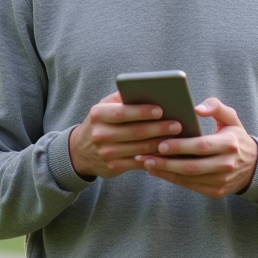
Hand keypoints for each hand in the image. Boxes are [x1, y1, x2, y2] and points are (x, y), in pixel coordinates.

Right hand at [68, 91, 183, 179]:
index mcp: (98, 114)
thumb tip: (150, 90)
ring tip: (177, 138)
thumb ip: (123, 98)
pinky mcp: (113, 167)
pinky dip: (154, 157)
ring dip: (160, 143)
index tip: (161, 110)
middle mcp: (100, 134)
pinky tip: (167, 152)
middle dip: (158, 128)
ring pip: (139, 149)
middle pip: (135, 132)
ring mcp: (106, 153)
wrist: (81, 150)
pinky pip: (139, 162)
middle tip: (177, 125)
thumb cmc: (102, 122)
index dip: (142, 112)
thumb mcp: (105, 107)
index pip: (122, 112)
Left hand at [139, 98, 257, 197]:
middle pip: (192, 166)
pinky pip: (190, 186)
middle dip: (167, 162)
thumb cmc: (235, 137)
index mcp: (229, 144)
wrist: (254, 166)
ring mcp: (221, 181)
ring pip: (189, 178)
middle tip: (145, 156)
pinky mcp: (216, 192)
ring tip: (147, 164)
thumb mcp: (231, 118)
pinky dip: (173, 179)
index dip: (180, 146)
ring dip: (165, 172)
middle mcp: (226, 165)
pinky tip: (159, 171)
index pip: (201, 146)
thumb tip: (197, 108)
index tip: (160, 144)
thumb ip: (216, 107)